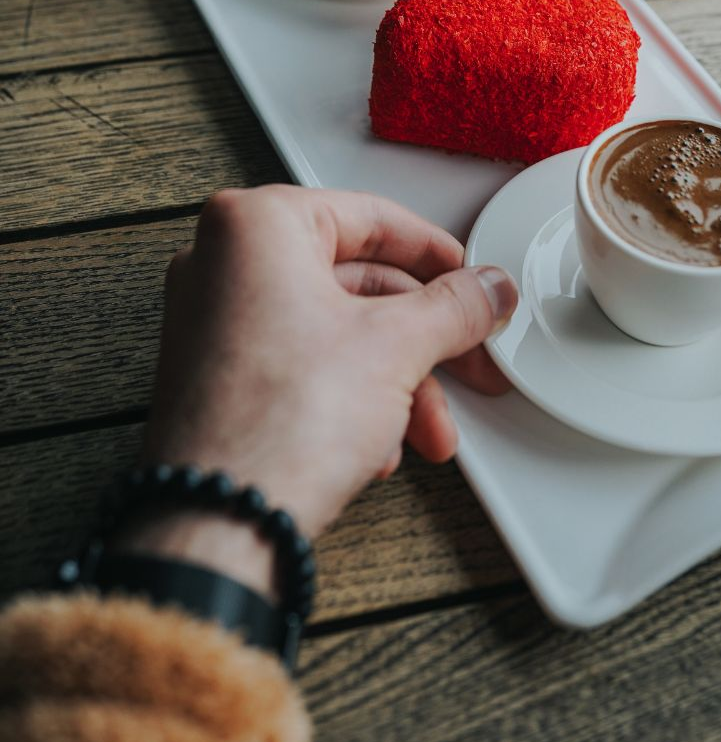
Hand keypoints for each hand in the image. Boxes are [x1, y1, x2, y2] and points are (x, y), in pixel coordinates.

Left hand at [119, 186, 515, 593]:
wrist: (221, 523)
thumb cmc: (278, 424)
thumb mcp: (397, 347)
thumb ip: (456, 307)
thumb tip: (488, 289)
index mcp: (257, 225)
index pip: (372, 218)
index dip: (438, 256)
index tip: (473, 281)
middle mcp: (222, 262)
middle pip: (356, 280)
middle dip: (422, 337)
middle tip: (469, 358)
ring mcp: (211, 320)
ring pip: (334, 331)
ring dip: (395, 379)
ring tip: (430, 427)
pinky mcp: (215, 376)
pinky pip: (300, 365)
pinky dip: (350, 397)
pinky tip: (379, 444)